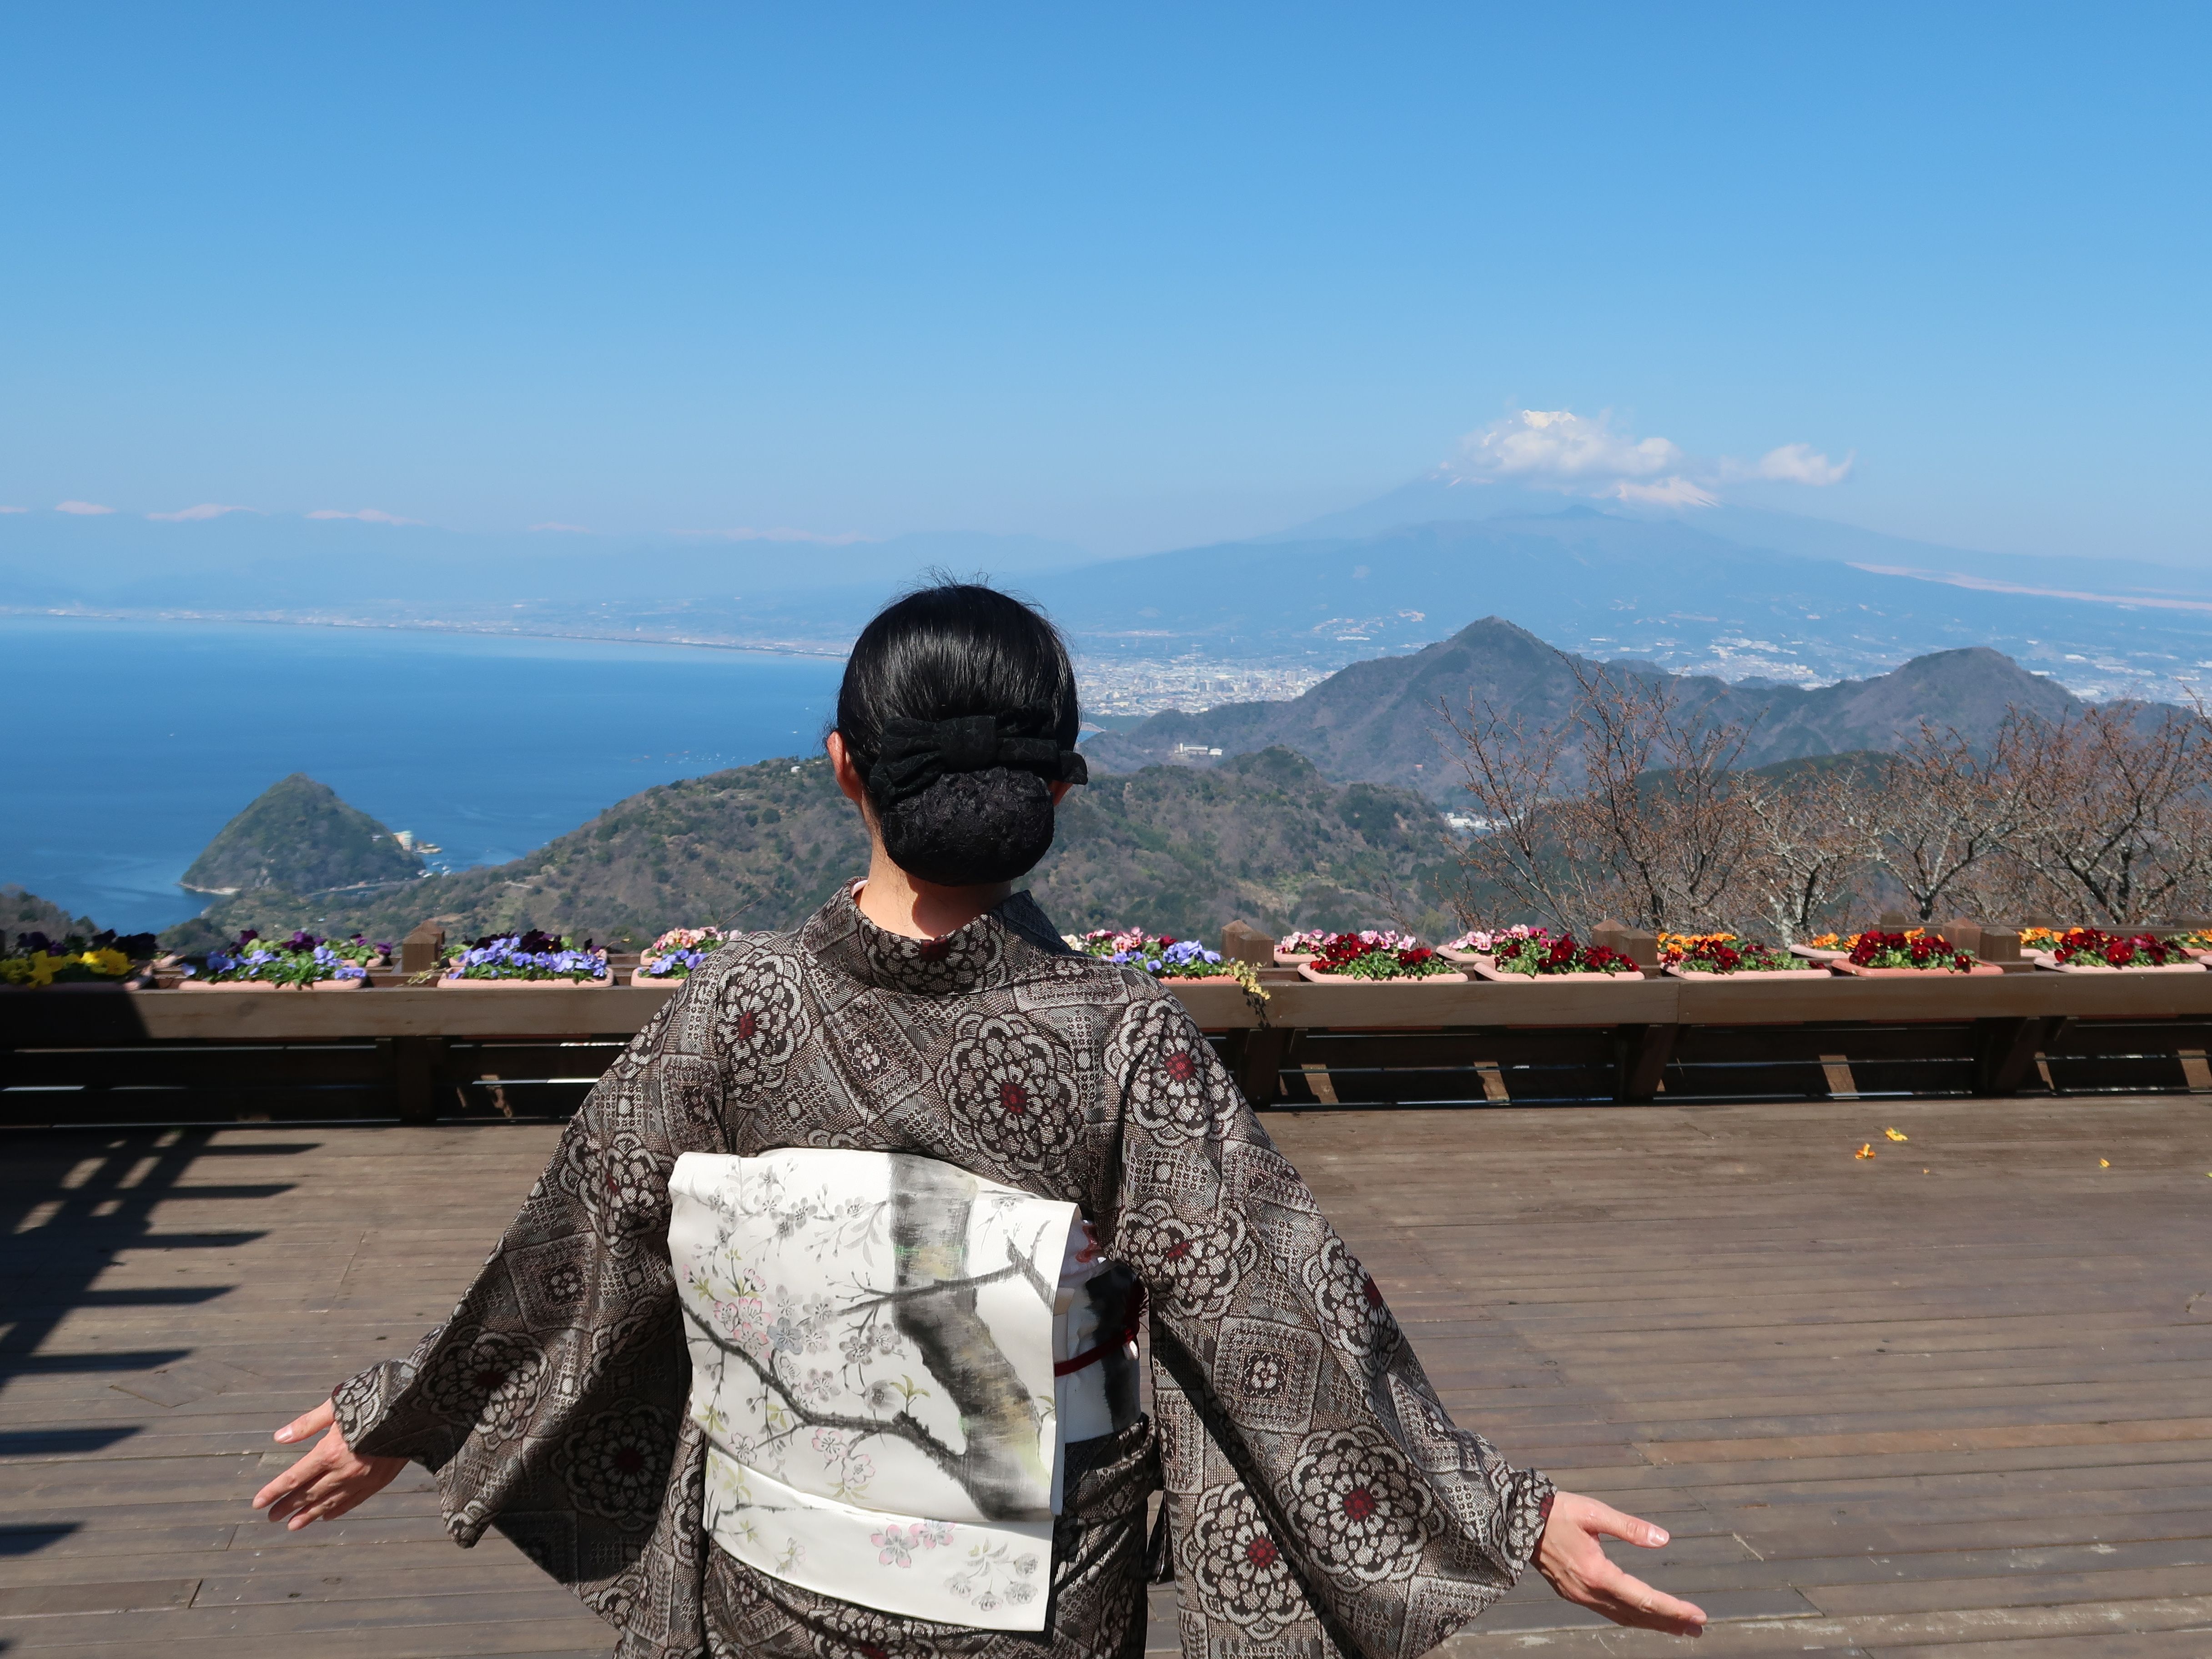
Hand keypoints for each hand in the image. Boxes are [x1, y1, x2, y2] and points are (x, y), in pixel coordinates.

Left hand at [251, 1399, 407, 1530]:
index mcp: (330, 1451)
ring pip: (329, 1502)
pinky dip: (337, 1510)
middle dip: (287, 1506)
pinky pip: (353, 1501)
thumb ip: (307, 1424)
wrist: (416, 1407)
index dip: (274, 1491)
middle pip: (308, 1494)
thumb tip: (279, 1437)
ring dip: (309, 1515)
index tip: (257, 1503)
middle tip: (271, 1518)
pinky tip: (326, 1516)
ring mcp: (362, 1479)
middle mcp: (344, 1471)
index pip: (293, 1478)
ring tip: (292, 1525)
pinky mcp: (380, 1480)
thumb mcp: (337, 1405)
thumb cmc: (374, 1399)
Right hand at [1535, 1490, 1707, 1637]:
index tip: (1698, 1616)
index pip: (1644, 1598)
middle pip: (1637, 1615)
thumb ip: (1629, 1527)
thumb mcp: (1594, 1512)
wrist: (1516, 1520)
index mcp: (1597, 1573)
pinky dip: (1632, 1617)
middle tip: (1698, 1629)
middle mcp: (1589, 1592)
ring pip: (1623, 1618)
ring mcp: (1580, 1596)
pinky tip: (1642, 1616)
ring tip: (1678, 1628)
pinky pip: (1610, 1613)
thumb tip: (1663, 1538)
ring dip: (1652, 1623)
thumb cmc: (1557, 1511)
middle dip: (1669, 1623)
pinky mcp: (1573, 1594)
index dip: (1673, 1609)